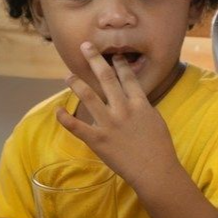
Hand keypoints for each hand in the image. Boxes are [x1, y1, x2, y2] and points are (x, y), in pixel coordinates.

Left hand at [56, 43, 176, 191]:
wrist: (155, 171)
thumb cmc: (160, 148)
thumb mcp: (156, 121)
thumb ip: (143, 108)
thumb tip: (135, 99)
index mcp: (140, 104)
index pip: (127, 77)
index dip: (120, 64)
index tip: (113, 54)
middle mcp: (123, 109)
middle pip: (106, 78)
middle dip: (95, 60)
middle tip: (85, 46)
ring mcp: (109, 124)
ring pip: (88, 97)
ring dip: (76, 84)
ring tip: (68, 76)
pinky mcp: (98, 140)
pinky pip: (77, 127)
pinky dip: (65, 118)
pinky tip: (58, 111)